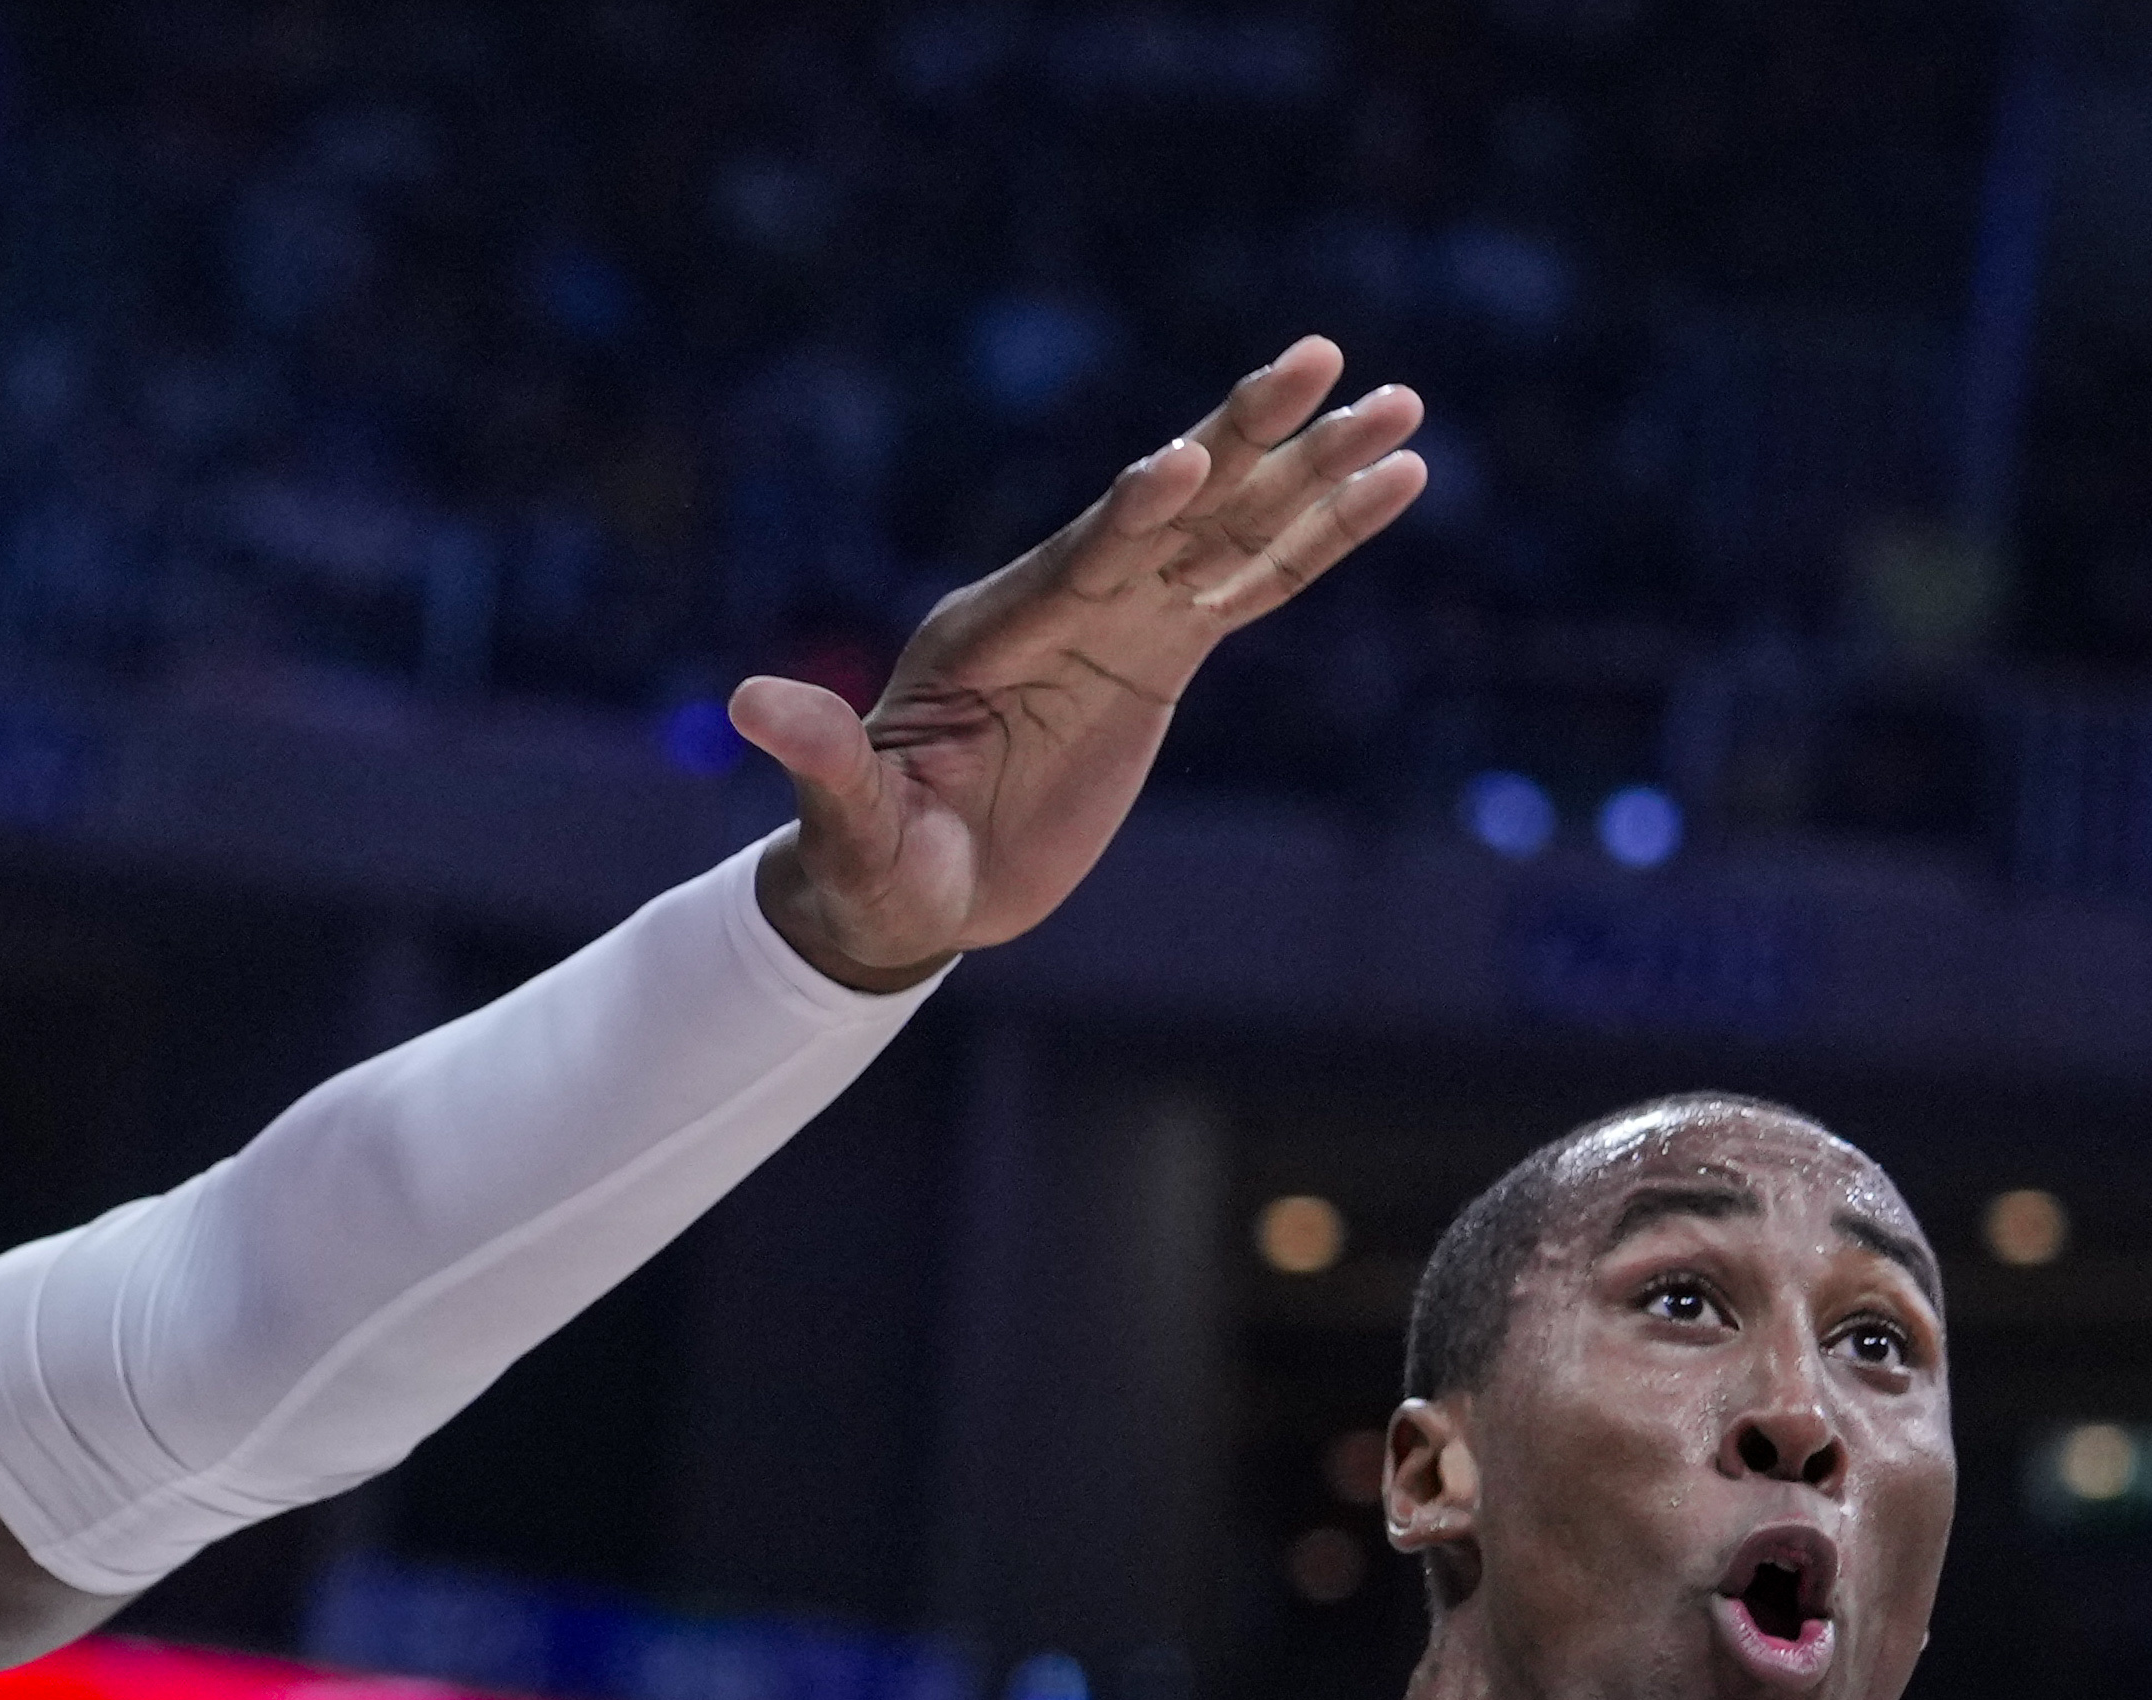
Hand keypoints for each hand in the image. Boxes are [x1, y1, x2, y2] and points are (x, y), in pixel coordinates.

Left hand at [739, 335, 1428, 991]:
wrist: (909, 888)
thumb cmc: (871, 865)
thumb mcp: (847, 828)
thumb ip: (820, 764)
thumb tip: (748, 704)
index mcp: (990, 634)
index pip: (1073, 564)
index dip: (1127, 518)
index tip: (1182, 463)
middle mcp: (1063, 601)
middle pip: (1169, 507)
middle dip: (1244, 439)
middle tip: (1320, 359)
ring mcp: (1121, 618)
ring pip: (1231, 529)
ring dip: (1313, 470)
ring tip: (1403, 403)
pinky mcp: (1164, 647)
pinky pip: (1257, 581)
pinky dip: (1323, 536)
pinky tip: (1395, 481)